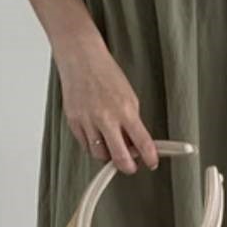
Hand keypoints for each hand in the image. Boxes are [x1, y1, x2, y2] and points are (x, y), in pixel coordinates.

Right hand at [55, 39, 159, 173]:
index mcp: (125, 110)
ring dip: (109, 156)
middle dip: (129, 167)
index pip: (142, 143)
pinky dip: (94, 146)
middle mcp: (106, 118)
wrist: (81, 58)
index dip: (150, 158)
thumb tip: (136, 144)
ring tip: (114, 148)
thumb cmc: (106, 74)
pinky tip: (99, 137)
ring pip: (100, 156)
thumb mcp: (129, 96)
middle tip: (132, 166)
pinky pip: (86, 146)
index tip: (152, 163)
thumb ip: (132, 122)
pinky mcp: (73, 122)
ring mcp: (88, 122)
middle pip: (119, 158)